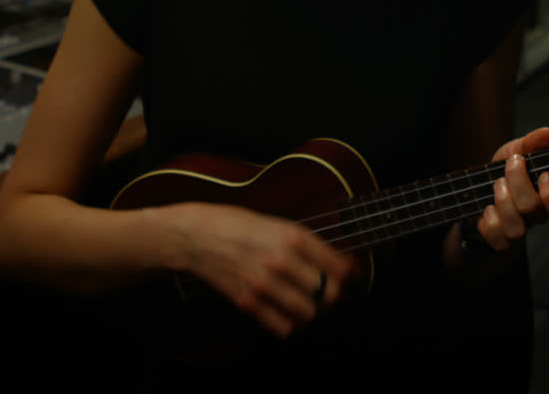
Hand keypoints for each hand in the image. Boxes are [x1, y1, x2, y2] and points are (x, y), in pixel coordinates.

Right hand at [165, 203, 356, 338]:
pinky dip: (291, 324)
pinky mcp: (248, 302)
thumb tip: (336, 263)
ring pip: (309, 313)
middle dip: (336, 294)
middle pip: (329, 293)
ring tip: (311, 302)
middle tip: (333, 291)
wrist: (197, 235)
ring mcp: (264, 284)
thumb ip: (305, 243)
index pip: (338, 266)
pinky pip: (283, 327)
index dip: (351, 274)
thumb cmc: (237, 223)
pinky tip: (290, 314)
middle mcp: (281, 261)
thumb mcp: (276, 222)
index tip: (351, 275)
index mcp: (292, 236)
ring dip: (314, 310)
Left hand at [476, 127, 548, 250]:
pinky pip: (498, 241)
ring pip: (516, 230)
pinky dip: (489, 221)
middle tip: (512, 165)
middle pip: (533, 209)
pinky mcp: (501, 239)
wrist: (480, 187)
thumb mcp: (518, 149)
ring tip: (497, 184)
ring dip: (502, 201)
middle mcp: (538, 216)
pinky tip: (488, 208)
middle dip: (518, 182)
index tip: (544, 175)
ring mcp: (520, 229)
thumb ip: (533, 142)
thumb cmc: (506, 169)